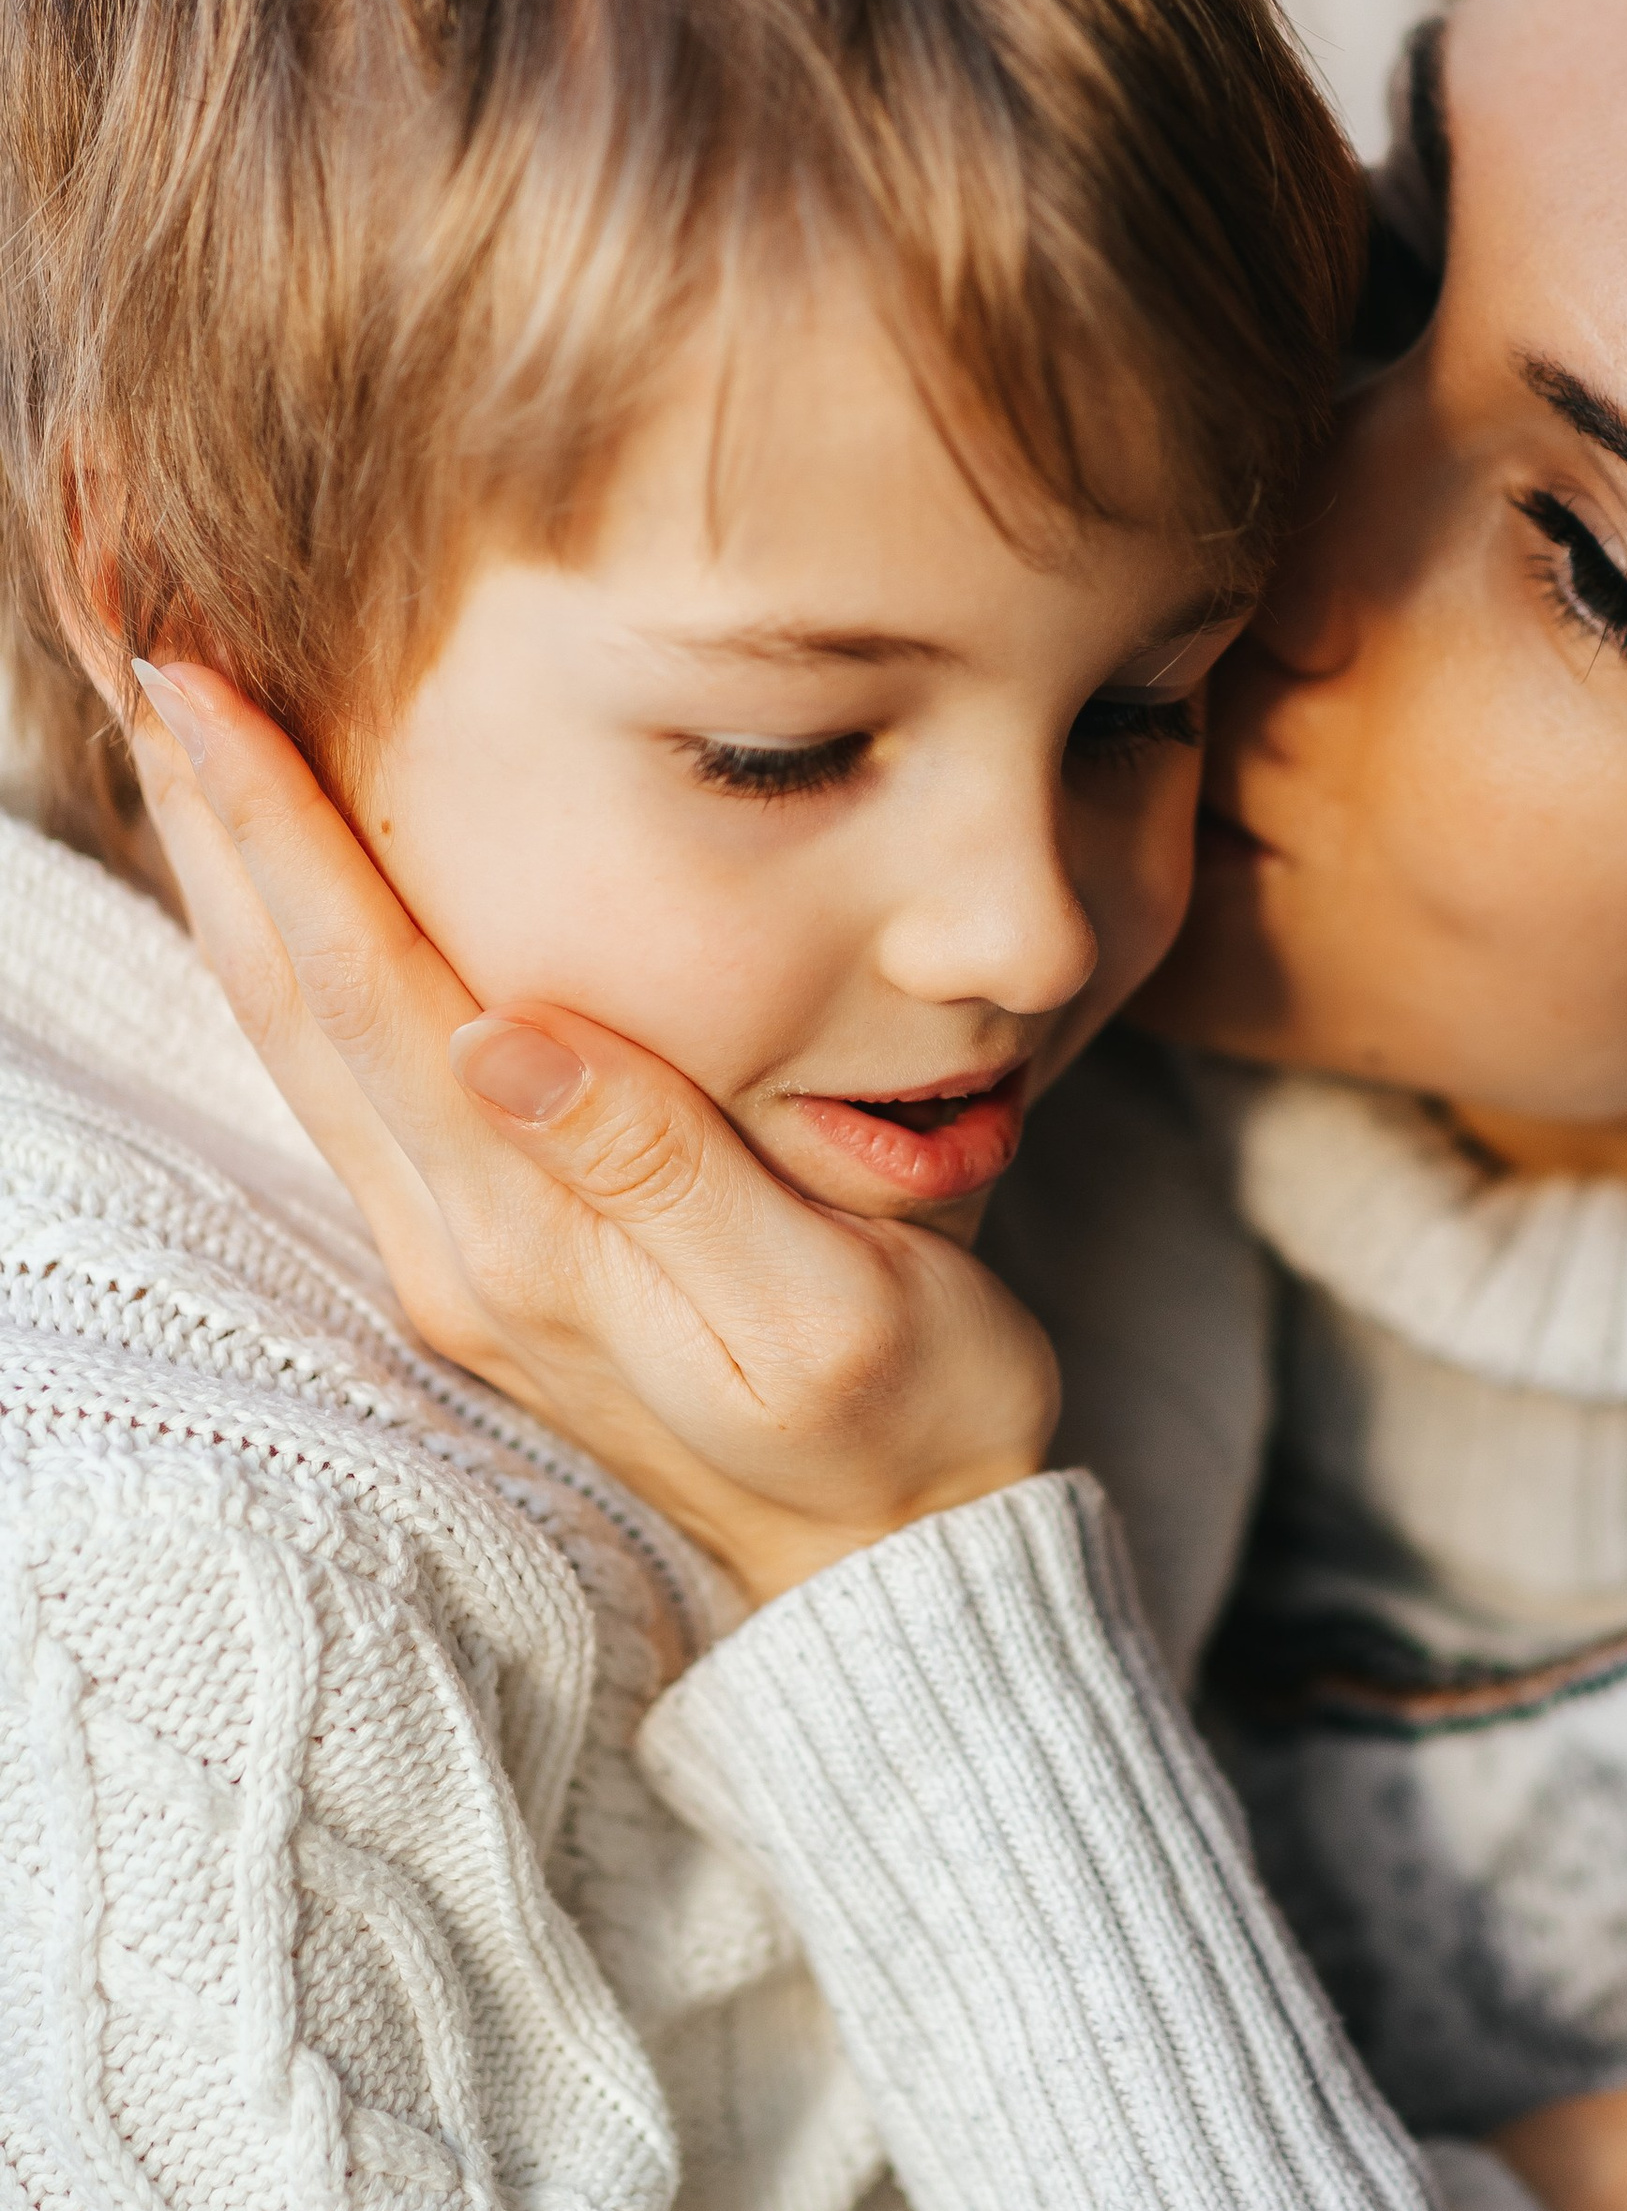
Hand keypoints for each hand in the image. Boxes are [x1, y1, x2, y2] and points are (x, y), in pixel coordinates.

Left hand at [127, 667, 1059, 1601]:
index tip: (201, 685)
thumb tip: (505, 1033)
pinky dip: (287, 951)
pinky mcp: (483, 1260)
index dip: (282, 830)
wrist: (901, 1564)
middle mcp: (460, 1248)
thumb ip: (666, 1171)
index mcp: (536, 1242)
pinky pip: (341, 1074)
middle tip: (134, 645)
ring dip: (223, 873)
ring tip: (172, 730)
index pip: (373, 994)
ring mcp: (456, 1260)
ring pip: (294, 1033)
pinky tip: (276, 884)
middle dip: (205, 816)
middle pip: (289, 998)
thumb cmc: (910, 1420)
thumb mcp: (832, 1301)